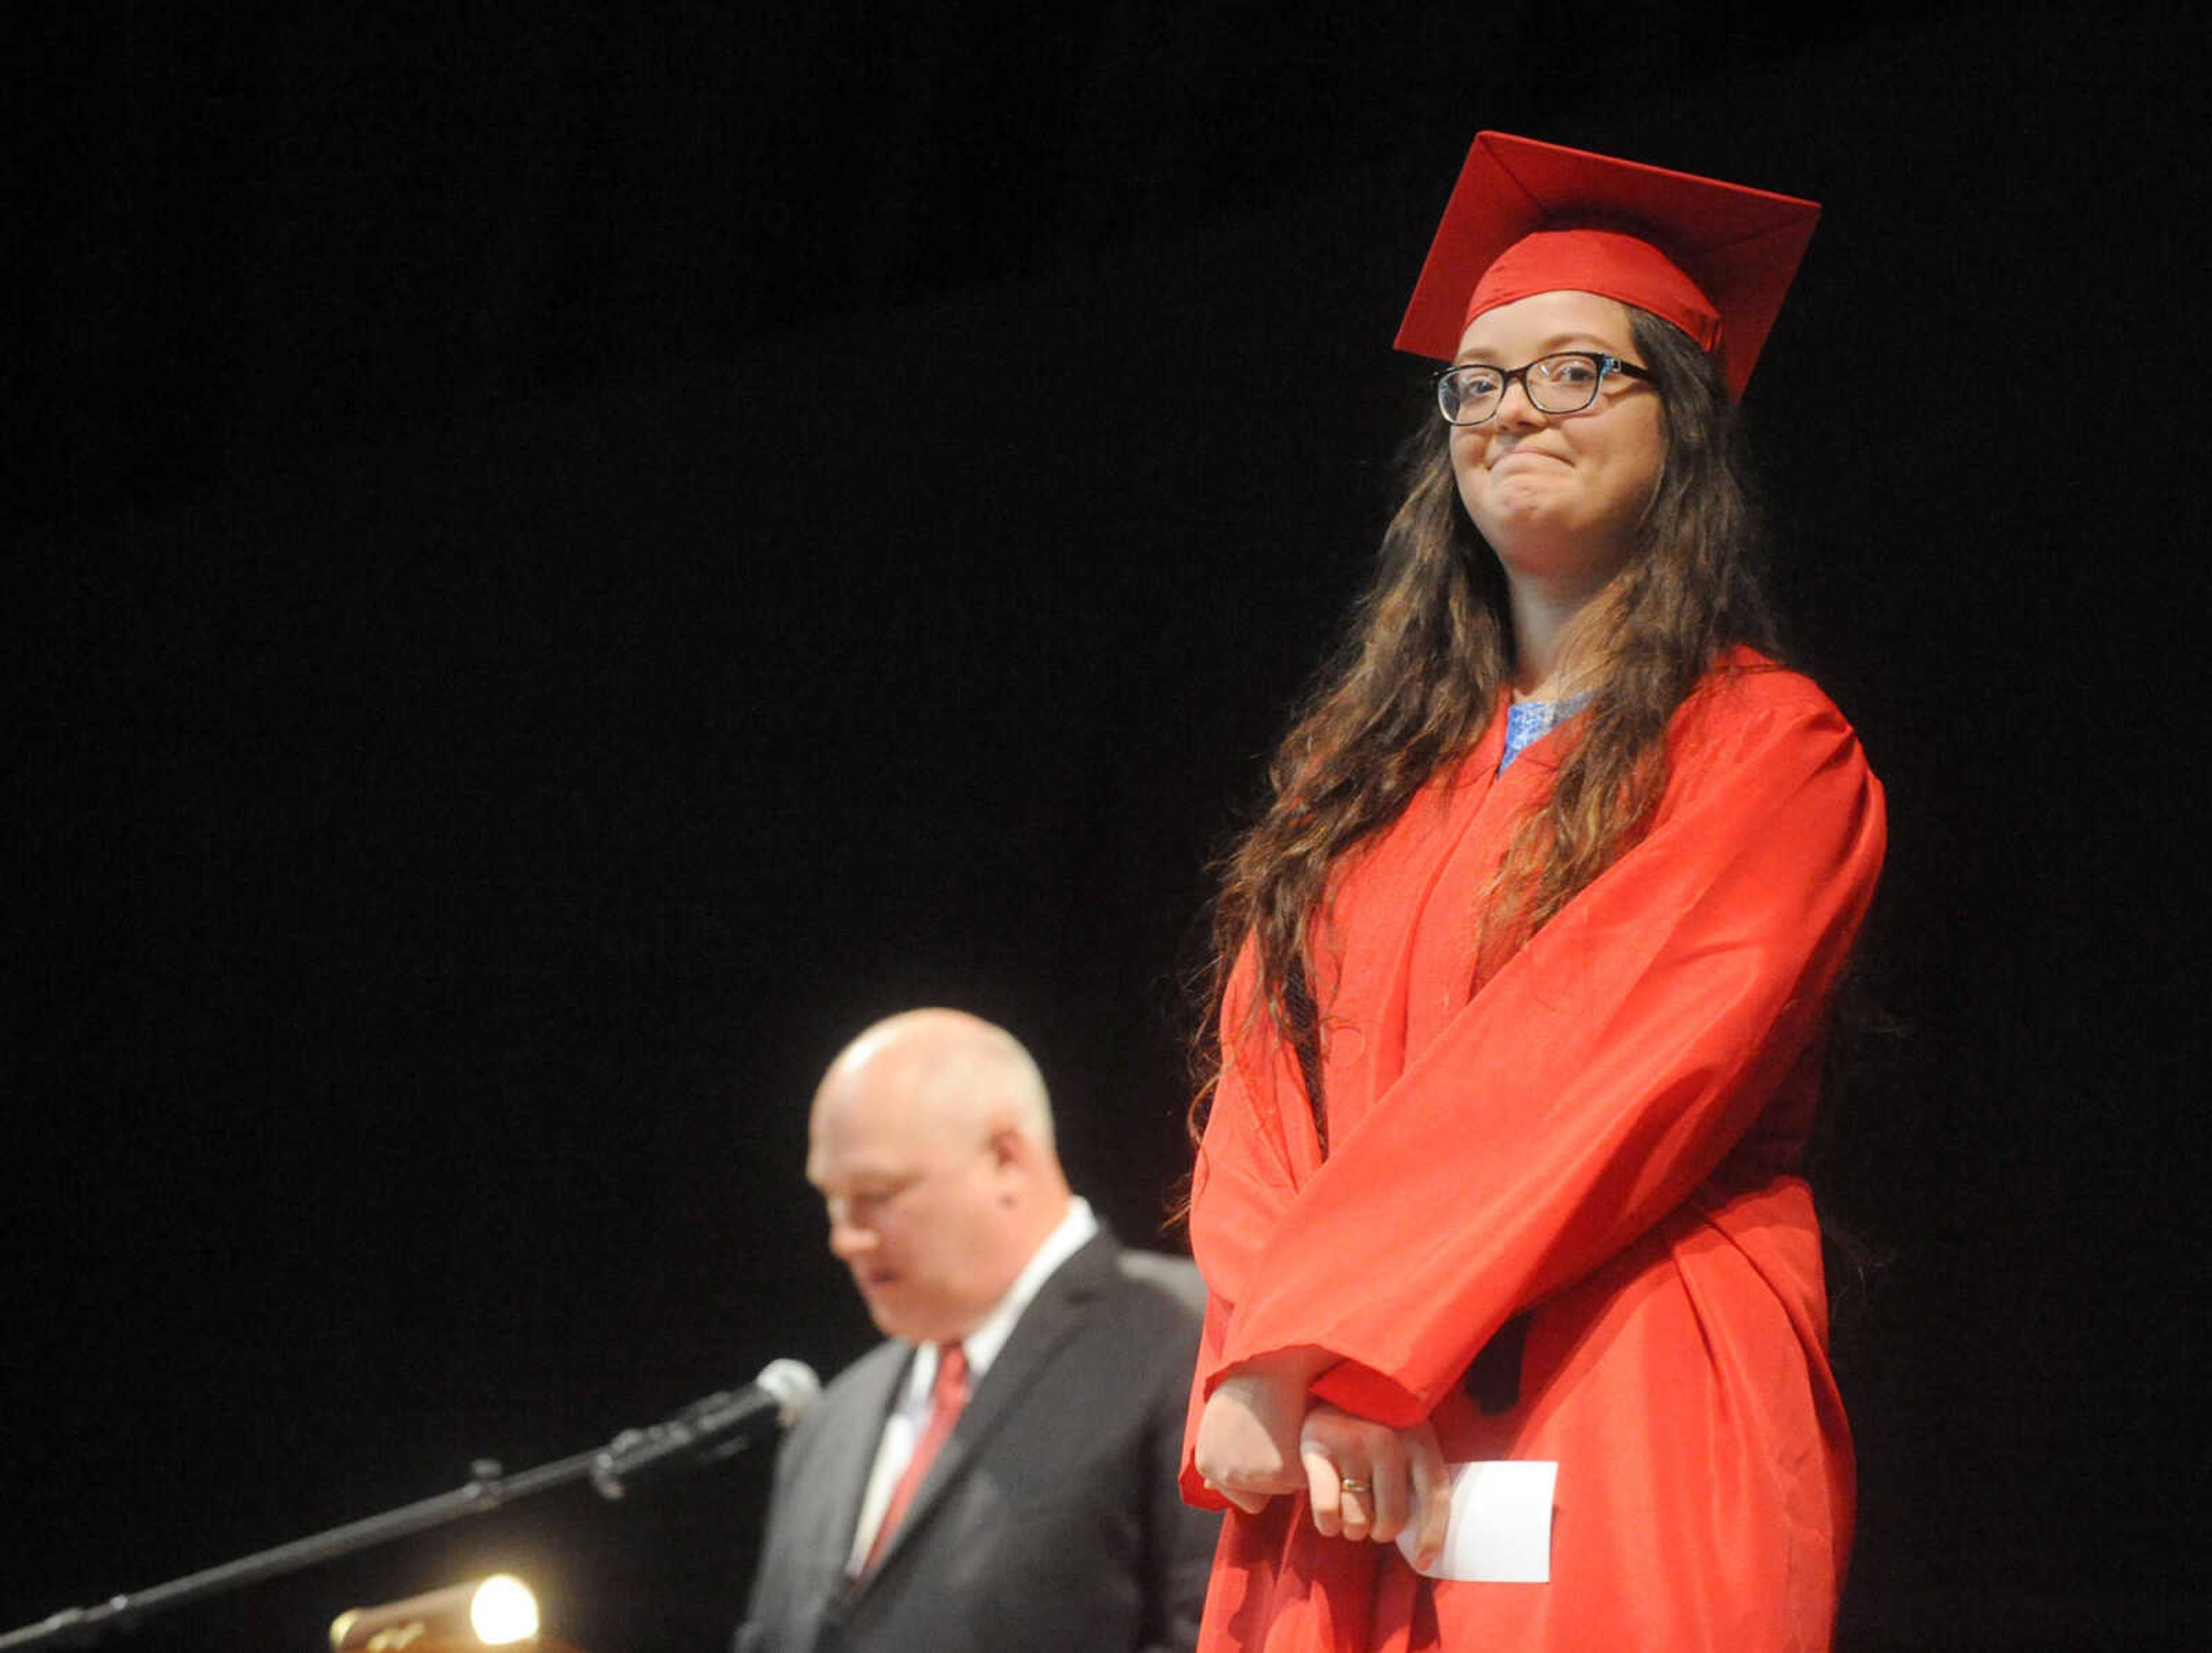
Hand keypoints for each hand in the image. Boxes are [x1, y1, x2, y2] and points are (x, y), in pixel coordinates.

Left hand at [1193, 1365, 1310, 1514]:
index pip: (1244, 1496)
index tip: (1264, 1438)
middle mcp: (1225, 1476)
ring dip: (1291, 1465)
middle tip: (1276, 1430)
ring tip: (1287, 1427)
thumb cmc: (1251, 1383)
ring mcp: (1253, 1477)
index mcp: (1207, 1463)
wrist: (1274, 1356)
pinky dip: (1309, 1462)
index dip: (1260, 1468)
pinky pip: (1306, 1482)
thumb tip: (1209, 1488)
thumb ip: (1217, 1457)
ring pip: (1285, 1487)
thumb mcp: (1218, 1419)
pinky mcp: (1282, 1473)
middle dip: (1274, 1469)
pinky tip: (1301, 1432)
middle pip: (1264, 1493)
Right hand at [1298, 1403, 1449, 1570]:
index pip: (1435, 1495)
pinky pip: (1326, 1511)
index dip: (1432, 1535)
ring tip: (1352, 1509)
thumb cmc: (1381, 1427)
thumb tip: (1422, 1559)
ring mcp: (1350, 1440)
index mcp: (1418, 1437)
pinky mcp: (1316, 1446)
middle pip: (1393, 1518)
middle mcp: (1386, 1438)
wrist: (1338, 1383)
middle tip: (1374, 1521)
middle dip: (1382, 1531)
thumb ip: (1418, 1486)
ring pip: (1358, 1520)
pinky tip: (1331, 1515)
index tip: (1423, 1562)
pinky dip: (1329, 1524)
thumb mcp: (1409, 1445)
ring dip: (1354, 1528)